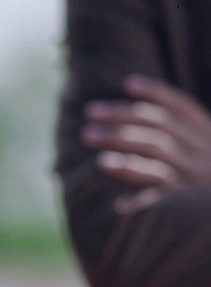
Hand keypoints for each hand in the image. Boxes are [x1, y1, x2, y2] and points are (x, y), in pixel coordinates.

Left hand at [81, 75, 210, 188]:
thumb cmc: (204, 195)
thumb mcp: (205, 160)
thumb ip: (182, 140)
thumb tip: (137, 112)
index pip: (185, 108)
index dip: (157, 93)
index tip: (127, 82)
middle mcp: (206, 155)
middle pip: (161, 124)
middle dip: (123, 114)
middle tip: (91, 112)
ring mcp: (196, 179)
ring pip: (155, 146)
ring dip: (118, 136)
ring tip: (87, 134)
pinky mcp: (183, 203)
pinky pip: (154, 180)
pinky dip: (129, 168)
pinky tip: (104, 163)